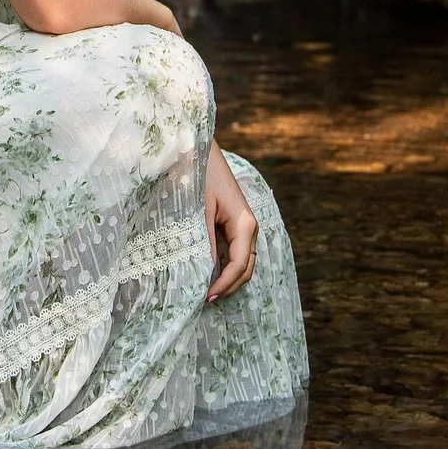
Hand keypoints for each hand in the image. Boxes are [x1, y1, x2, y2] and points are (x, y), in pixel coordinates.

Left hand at [205, 142, 256, 303]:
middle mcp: (249, 226)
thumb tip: (209, 272)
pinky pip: (234, 251)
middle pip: (246, 268)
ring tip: (206, 292)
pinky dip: (225, 267)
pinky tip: (209, 273)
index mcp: (244, 222)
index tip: (206, 297)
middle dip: (229, 287)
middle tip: (205, 300)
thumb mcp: (200, 209)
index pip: (240, 264)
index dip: (225, 284)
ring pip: (242, 262)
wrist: (198, 148)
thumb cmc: (199, 175)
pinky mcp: (234, 223)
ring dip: (228, 279)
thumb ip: (205, 241)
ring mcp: (243, 225)